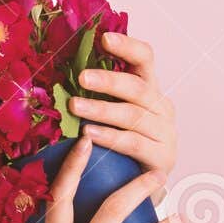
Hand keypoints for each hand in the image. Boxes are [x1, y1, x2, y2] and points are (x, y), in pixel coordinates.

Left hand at [63, 32, 177, 175]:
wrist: (142, 184)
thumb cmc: (121, 142)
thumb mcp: (112, 111)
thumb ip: (97, 91)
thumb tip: (58, 66)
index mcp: (150, 88)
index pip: (145, 58)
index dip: (127, 46)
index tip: (104, 38)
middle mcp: (161, 107)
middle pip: (138, 86)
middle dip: (109, 80)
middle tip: (81, 77)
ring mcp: (165, 132)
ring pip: (133, 115)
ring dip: (102, 109)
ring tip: (75, 106)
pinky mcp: (162, 157)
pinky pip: (134, 143)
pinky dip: (110, 137)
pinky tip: (89, 134)